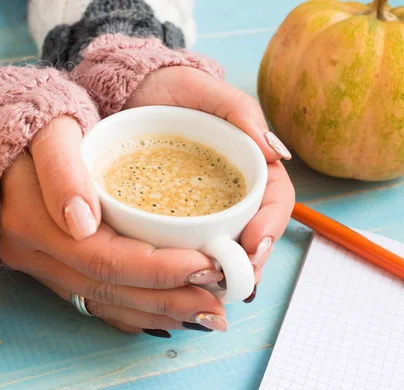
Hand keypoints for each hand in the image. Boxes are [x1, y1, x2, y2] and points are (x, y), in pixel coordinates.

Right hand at [0, 116, 226, 335]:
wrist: (2, 141)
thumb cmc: (34, 127)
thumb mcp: (49, 130)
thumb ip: (62, 171)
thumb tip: (82, 222)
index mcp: (36, 222)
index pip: (107, 259)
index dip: (160, 269)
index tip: (209, 264)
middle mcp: (38, 254)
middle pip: (111, 289)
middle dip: (171, 299)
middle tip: (220, 304)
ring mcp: (45, 266)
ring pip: (106, 303)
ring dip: (160, 313)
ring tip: (208, 315)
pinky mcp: (55, 268)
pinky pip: (97, 302)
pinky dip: (136, 312)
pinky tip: (170, 316)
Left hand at [125, 67, 295, 289]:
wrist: (124, 93)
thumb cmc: (168, 87)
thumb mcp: (204, 89)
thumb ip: (241, 113)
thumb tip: (278, 153)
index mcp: (248, 161)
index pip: (274, 198)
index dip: (271, 224)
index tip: (254, 243)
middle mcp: (231, 187)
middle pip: (256, 231)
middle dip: (253, 260)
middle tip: (239, 280)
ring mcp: (204, 203)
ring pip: (228, 245)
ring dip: (231, 272)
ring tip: (218, 289)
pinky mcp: (174, 214)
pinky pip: (192, 245)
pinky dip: (196, 267)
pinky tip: (189, 284)